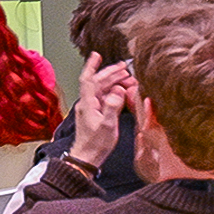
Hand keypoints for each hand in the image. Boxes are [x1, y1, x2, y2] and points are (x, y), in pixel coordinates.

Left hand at [70, 53, 134, 168]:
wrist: (87, 157)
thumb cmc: (95, 144)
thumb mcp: (107, 125)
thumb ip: (112, 107)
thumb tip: (118, 90)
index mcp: (87, 103)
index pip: (88, 79)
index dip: (92, 66)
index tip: (97, 55)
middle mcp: (87, 103)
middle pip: (98, 82)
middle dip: (110, 72)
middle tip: (123, 67)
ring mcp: (91, 108)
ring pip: (102, 89)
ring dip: (113, 81)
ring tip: (126, 77)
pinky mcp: (95, 113)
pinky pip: (104, 97)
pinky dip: (113, 91)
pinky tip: (121, 90)